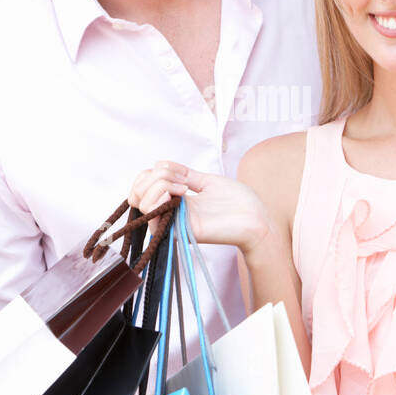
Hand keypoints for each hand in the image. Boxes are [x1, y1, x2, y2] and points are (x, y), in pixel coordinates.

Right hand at [127, 161, 271, 253]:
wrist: (257, 218)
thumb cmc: (238, 202)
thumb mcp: (207, 181)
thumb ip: (184, 174)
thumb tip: (161, 165)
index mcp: (175, 201)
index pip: (143, 187)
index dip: (150, 173)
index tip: (174, 170)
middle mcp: (170, 213)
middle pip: (138, 193)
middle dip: (153, 176)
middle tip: (180, 179)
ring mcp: (174, 222)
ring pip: (143, 202)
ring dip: (159, 184)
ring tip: (183, 186)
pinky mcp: (181, 229)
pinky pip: (155, 215)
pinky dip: (159, 197)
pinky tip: (180, 193)